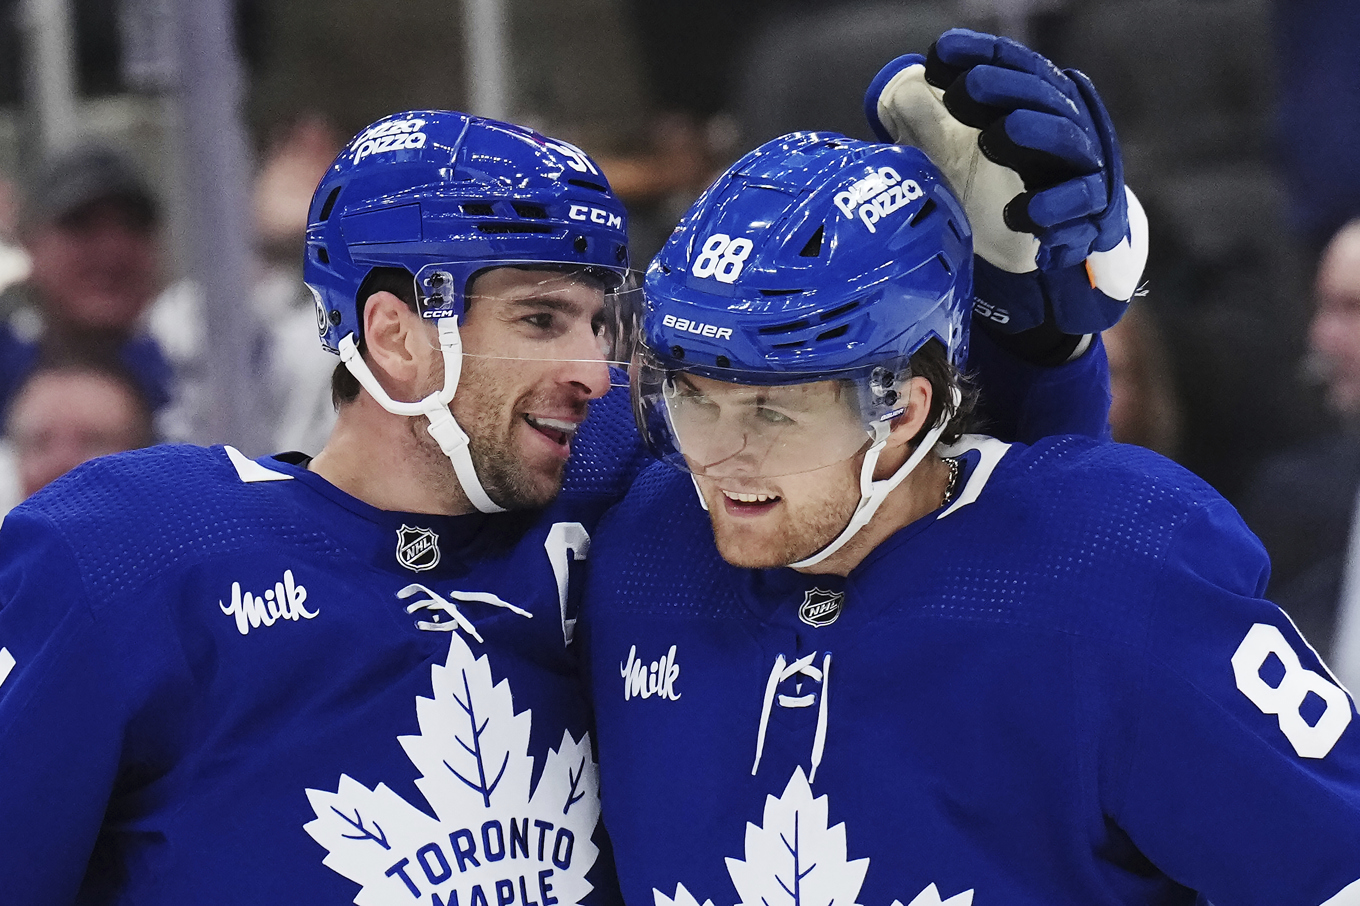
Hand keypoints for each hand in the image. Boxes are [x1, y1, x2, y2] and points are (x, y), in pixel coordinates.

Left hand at [865, 28, 1146, 336]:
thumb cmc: (1007, 184)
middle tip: (963, 89)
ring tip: (994, 137)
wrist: (1062, 235)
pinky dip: (1052, 208)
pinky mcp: (1088, 212)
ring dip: (1032, 134)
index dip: (982, 54)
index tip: (941, 52)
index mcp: (1039, 105)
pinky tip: (1019, 214)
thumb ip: (935, 125)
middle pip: (1042, 97)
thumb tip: (900, 95)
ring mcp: (1082, 167)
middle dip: (1003, 88)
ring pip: (1066, 143)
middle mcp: (1066, 127)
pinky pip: (1078, 205)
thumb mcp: (963, 153)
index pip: (1016, 67)